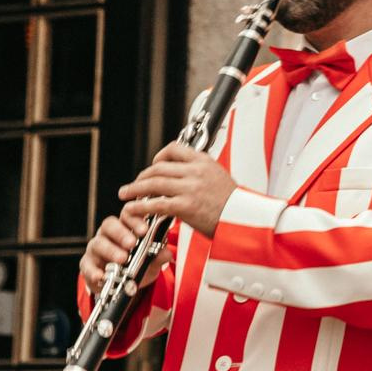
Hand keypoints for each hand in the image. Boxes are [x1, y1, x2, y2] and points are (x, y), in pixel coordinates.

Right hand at [81, 200, 163, 292]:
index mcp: (125, 227)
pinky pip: (87, 265)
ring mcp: (95, 248)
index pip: (127, 215)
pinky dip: (93, 271)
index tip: (145, 230)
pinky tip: (101, 276)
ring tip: (122, 259)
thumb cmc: (138, 265)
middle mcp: (108, 234)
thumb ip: (158, 255)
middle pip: (109, 225)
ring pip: (98, 244)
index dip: (135, 220)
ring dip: (110, 251)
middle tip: (132, 243)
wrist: (124, 285)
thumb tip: (167, 253)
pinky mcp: (87, 264)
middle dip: (121, 233)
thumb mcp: (152, 260)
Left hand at [120, 143, 237, 238]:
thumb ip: (201, 174)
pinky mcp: (186, 206)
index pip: (174, 149)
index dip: (159, 156)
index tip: (154, 164)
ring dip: (135, 189)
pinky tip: (133, 209)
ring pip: (153, 183)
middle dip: (142, 176)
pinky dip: (140, 206)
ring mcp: (190, 188)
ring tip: (125, 195)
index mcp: (205, 162)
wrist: (245, 221)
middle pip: (159, 167)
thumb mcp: (220, 178)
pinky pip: (155, 203)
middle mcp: (196, 172)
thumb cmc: (235, 205)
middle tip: (134, 185)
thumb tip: (183, 176)